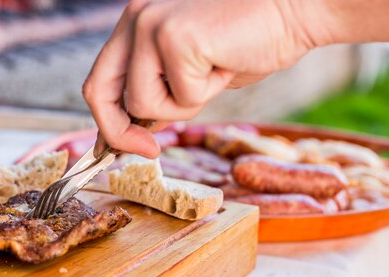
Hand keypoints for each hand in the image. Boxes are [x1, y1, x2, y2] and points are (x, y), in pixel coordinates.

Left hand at [82, 0, 317, 157]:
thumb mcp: (188, 73)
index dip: (107, 122)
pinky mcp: (174, 38)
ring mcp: (150, 26)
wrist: (290, 14)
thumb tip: (133, 132)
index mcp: (134, 25)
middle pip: (99, 92)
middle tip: (149, 150)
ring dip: (182, 106)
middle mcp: (135, 20)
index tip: (118, 148)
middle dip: (120, 132)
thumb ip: (157, 93)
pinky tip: (222, 65)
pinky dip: (205, 94)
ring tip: (211, 75)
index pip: (100, 82)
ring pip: (143, 104)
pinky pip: (179, 99)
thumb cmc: (244, 43)